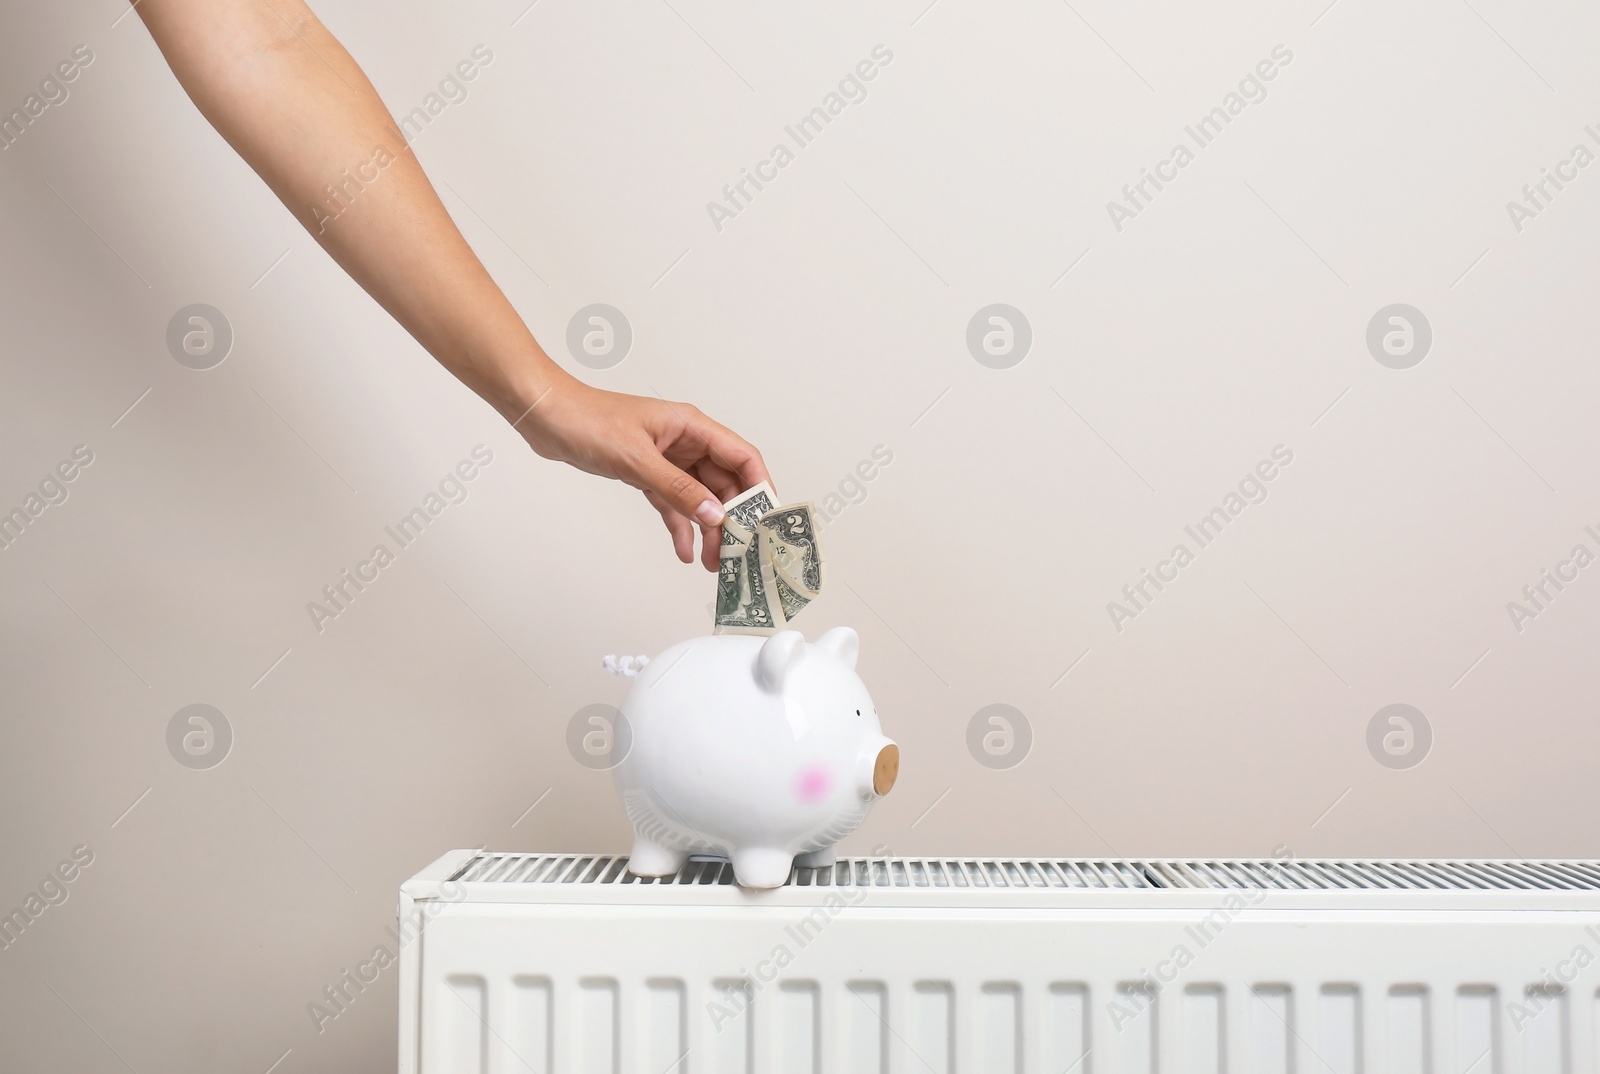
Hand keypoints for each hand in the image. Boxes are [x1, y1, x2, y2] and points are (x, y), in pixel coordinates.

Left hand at [516, 381, 770, 569]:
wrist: (545, 417)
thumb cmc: (586, 419)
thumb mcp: (636, 459)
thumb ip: (677, 490)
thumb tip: (714, 514)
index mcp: (691, 426)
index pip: (741, 457)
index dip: (759, 488)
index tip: (766, 520)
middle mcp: (685, 441)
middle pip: (724, 483)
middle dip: (733, 518)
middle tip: (737, 552)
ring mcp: (667, 458)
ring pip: (700, 497)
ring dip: (708, 528)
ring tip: (714, 560)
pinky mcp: (647, 473)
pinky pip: (673, 503)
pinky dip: (680, 526)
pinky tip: (684, 549)